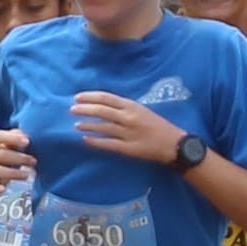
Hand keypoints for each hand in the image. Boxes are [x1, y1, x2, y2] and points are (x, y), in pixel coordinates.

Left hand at [69, 90, 187, 166]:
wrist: (174, 144)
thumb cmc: (157, 126)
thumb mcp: (141, 110)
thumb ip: (123, 108)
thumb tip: (101, 105)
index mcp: (132, 106)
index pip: (107, 98)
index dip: (90, 97)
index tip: (77, 97)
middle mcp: (129, 118)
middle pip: (102, 111)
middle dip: (85, 109)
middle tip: (72, 110)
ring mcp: (128, 133)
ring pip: (103, 127)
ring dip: (88, 125)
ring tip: (76, 125)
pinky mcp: (128, 148)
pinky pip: (108, 144)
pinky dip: (95, 141)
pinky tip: (85, 140)